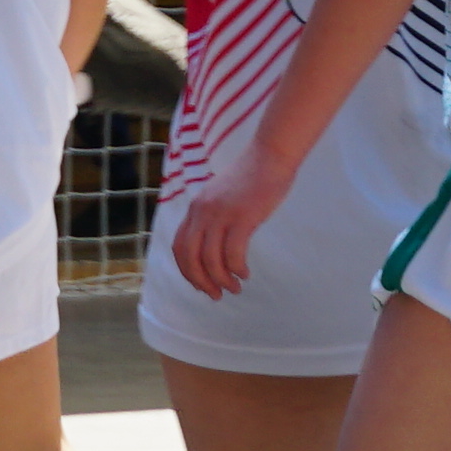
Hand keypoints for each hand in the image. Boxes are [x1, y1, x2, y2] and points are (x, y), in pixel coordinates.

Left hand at [164, 150, 294, 300]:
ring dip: (221, 279)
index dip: (187, 270)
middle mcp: (203, 211)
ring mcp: (221, 214)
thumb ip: (214, 215)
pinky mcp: (242, 217)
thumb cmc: (252, 176)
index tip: (201, 283)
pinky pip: (233, 253)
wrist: (270, 155)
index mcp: (197, 207)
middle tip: (215, 294)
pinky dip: (236, 268)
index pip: (180, 246)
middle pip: (189, 256)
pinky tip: (244, 273)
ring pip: (210, 259)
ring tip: (234, 288)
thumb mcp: (223, 196)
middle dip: (200, 281)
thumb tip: (215, 242)